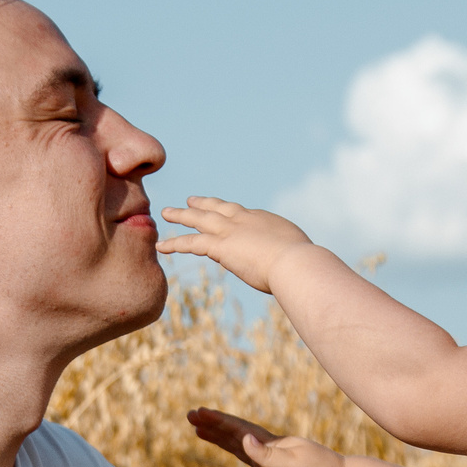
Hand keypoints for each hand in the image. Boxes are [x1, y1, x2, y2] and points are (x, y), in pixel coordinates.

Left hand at [157, 197, 317, 292]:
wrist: (296, 263)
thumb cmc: (304, 265)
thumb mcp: (300, 255)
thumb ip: (293, 257)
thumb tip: (300, 267)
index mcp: (265, 220)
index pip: (242, 216)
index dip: (231, 216)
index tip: (224, 215)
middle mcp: (245, 220)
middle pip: (219, 208)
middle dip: (204, 204)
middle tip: (191, 200)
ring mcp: (231, 231)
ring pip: (200, 219)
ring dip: (182, 215)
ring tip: (166, 212)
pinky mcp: (221, 246)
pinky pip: (191, 243)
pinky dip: (175, 243)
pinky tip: (161, 246)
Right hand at [187, 409, 344, 466]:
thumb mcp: (293, 462)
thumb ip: (267, 453)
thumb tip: (244, 439)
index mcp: (270, 442)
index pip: (238, 428)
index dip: (217, 421)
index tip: (198, 413)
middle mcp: (267, 450)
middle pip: (233, 435)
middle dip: (212, 426)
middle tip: (191, 416)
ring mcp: (269, 466)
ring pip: (237, 452)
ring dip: (218, 443)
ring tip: (198, 434)